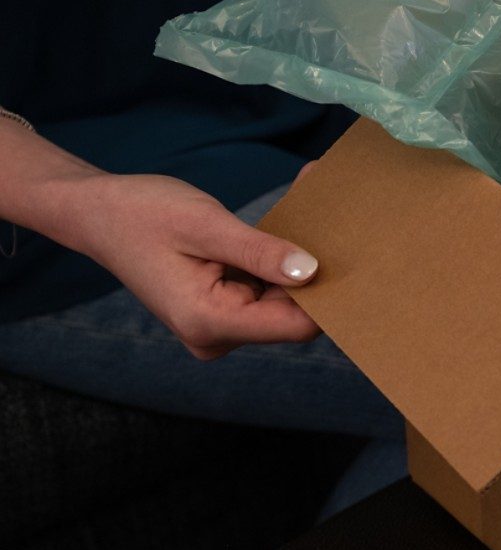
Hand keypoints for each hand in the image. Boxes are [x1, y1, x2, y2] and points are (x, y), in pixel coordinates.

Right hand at [69, 169, 321, 360]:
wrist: (98, 214)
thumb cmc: (142, 214)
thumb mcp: (205, 224)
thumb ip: (259, 251)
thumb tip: (311, 271)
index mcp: (209, 322)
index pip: (295, 326)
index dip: (328, 295)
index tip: (354, 256)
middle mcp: (216, 337)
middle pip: (292, 316)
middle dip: (315, 272)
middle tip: (339, 222)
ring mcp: (219, 328)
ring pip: (282, 303)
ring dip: (299, 264)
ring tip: (317, 213)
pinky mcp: (222, 311)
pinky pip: (265, 293)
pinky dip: (279, 264)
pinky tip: (293, 228)